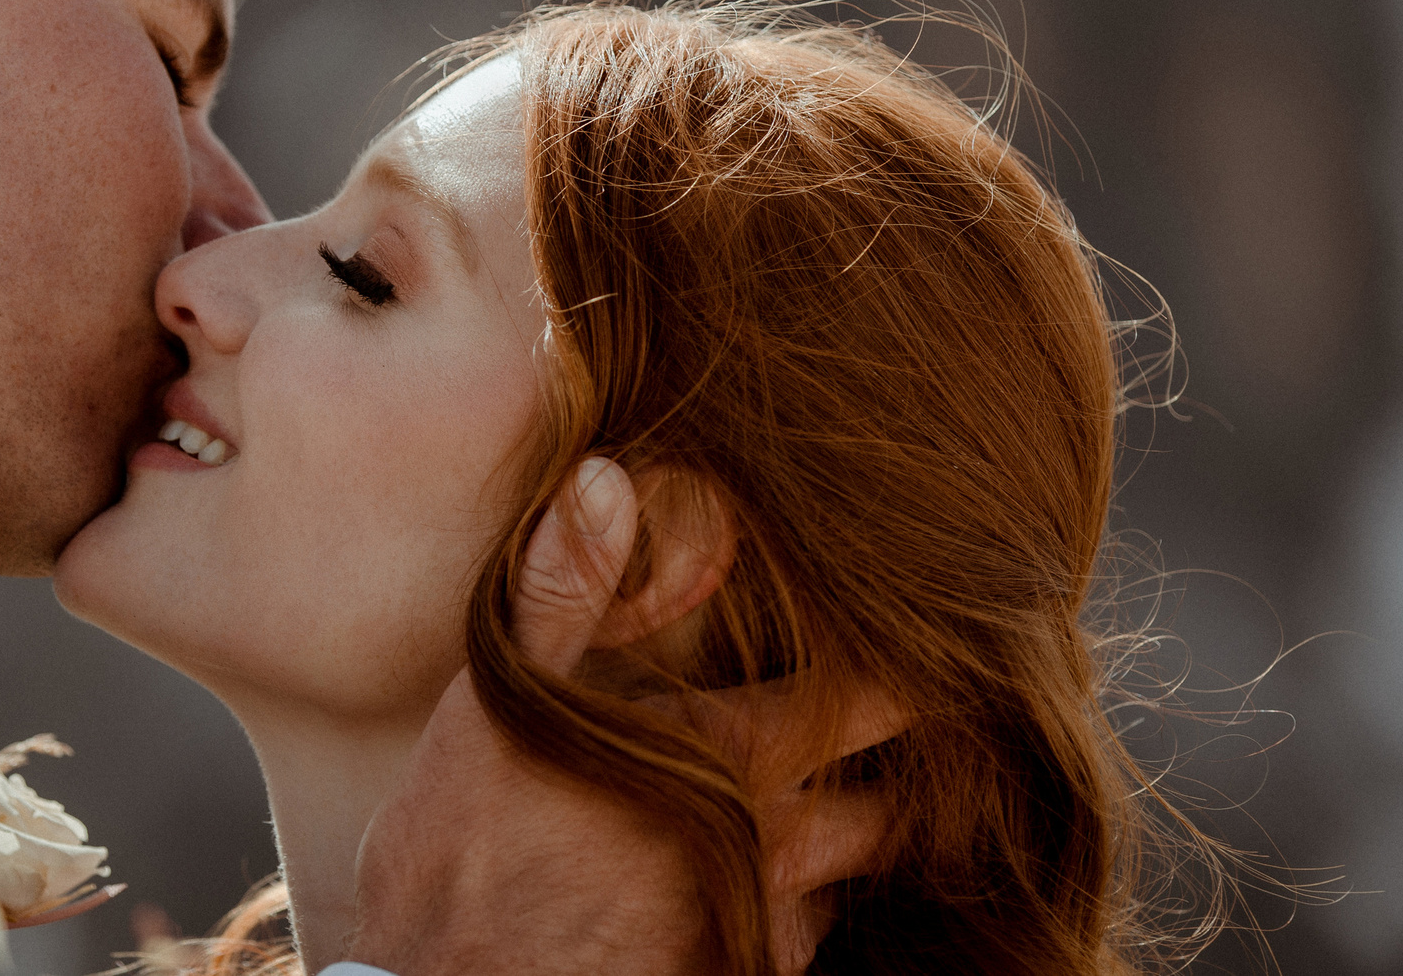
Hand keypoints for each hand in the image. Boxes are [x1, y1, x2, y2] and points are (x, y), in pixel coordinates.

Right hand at [345, 459, 901, 974]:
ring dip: (840, 854)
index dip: (908, 673)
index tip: (938, 639)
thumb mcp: (497, 699)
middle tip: (894, 739)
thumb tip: (608, 475)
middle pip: (888, 812)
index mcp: (726, 758)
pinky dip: (787, 917)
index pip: (869, 702)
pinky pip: (793, 952)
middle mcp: (769, 853)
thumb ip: (566, 588)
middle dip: (899, 778)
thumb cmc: (464, 851)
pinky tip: (749, 889)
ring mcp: (754, 934)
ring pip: (844, 888)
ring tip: (823, 814)